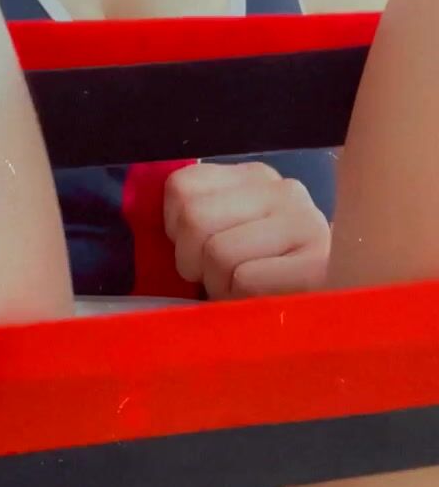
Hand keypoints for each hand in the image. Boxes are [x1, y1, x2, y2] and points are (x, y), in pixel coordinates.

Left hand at [164, 162, 330, 298]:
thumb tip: (154, 234)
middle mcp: (282, 190)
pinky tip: (262, 303)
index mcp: (254, 178)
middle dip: (193, 263)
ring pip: (219, 253)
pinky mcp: (316, 265)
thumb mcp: (231, 237)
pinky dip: (241, 301)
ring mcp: (304, 224)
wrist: (332, 309)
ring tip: (242, 292)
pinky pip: (247, 280)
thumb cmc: (266, 280)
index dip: (175, 231)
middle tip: (217, 280)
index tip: (198, 252)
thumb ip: (200, 222)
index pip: (181, 188)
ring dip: (219, 287)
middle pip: (194, 219)